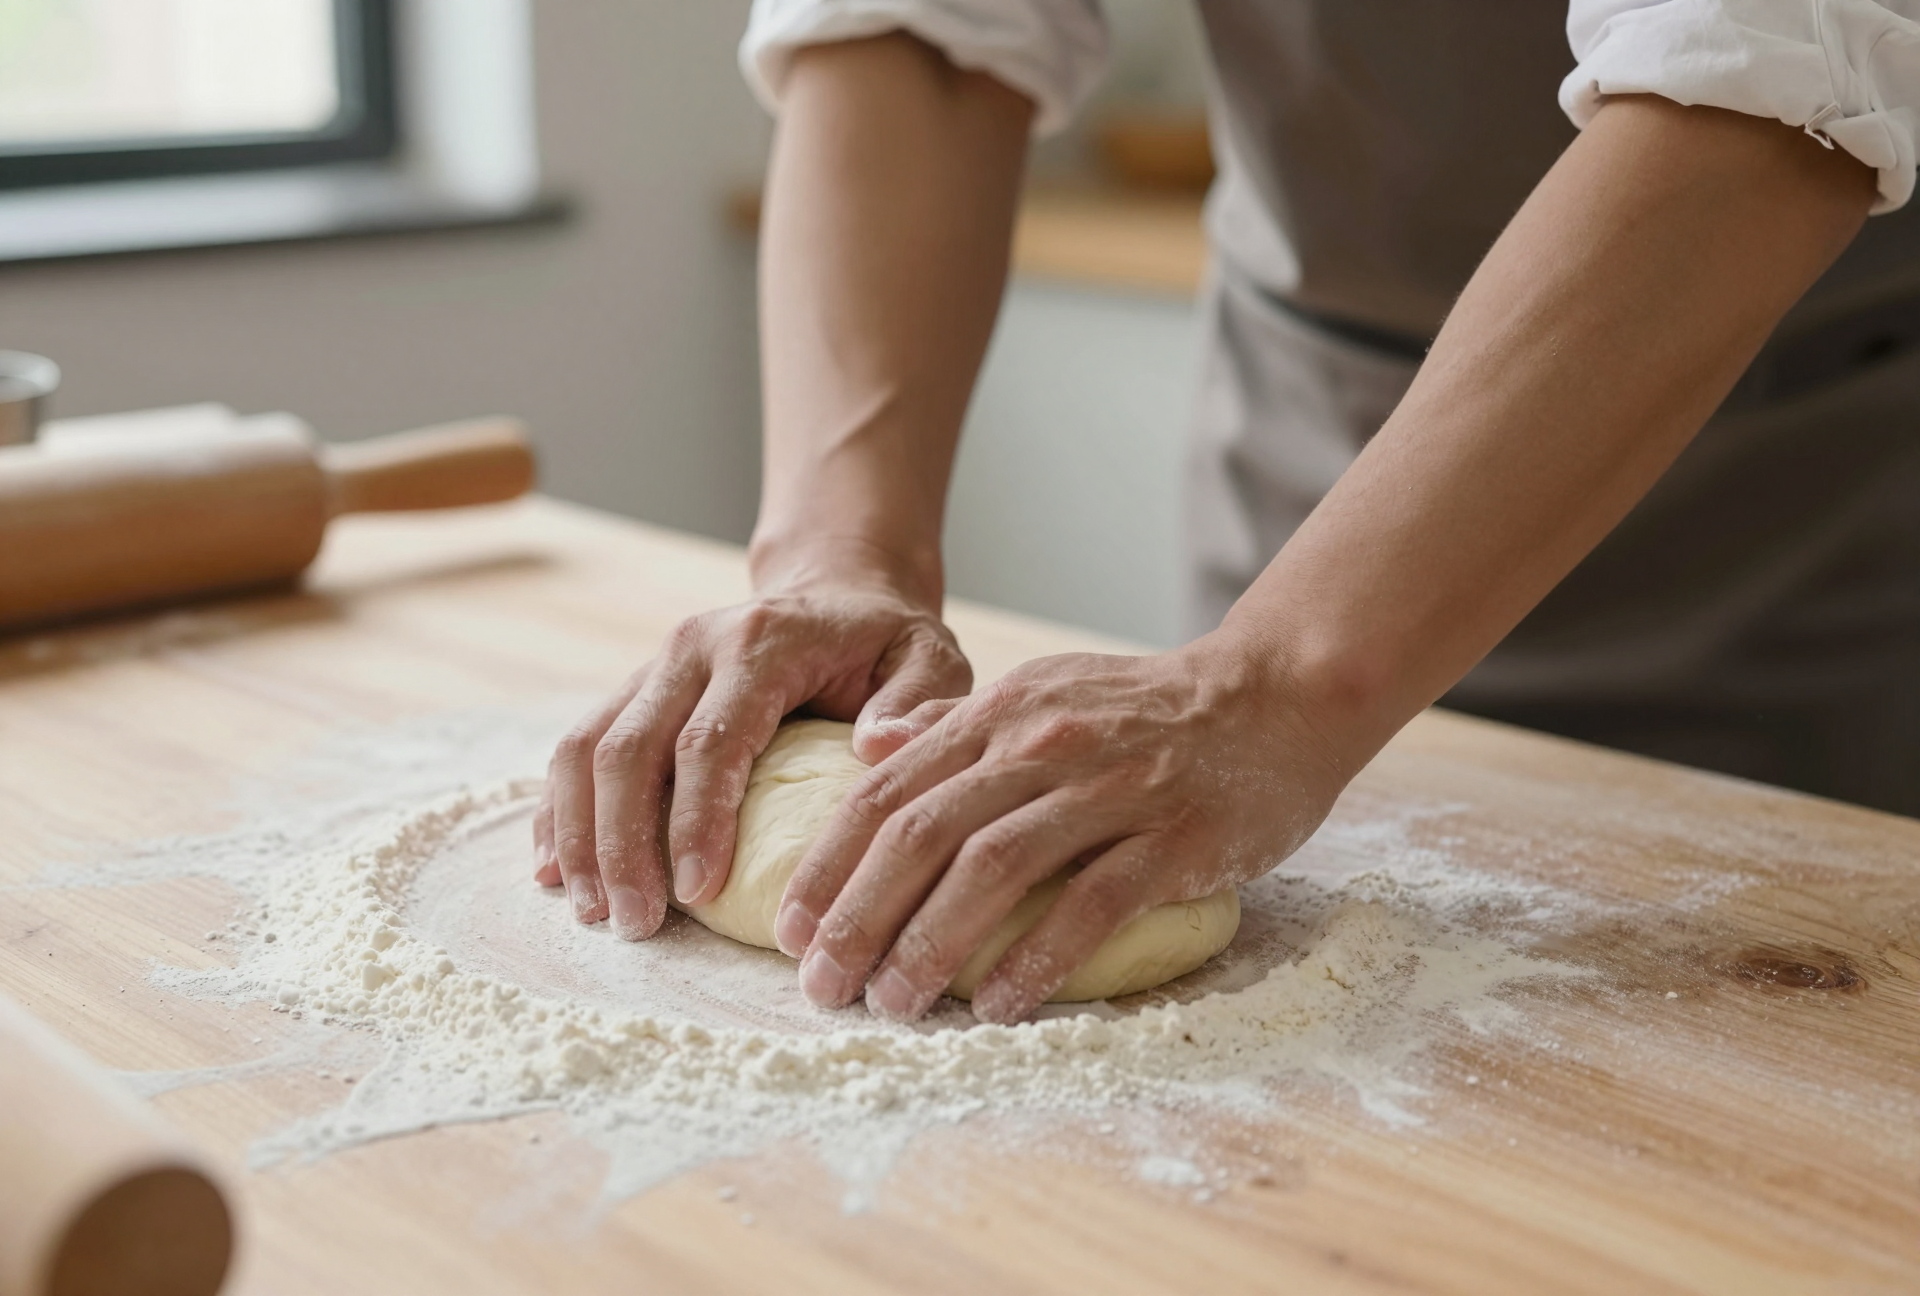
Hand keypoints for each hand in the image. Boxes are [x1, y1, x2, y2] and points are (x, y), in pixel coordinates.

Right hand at [532, 565, 971, 940]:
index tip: (695, 894)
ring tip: (594, 911)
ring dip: (579, 835)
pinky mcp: (632, 690)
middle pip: (629, 749)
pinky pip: (575, 750)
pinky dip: (559, 812)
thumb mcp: (929, 659)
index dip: (696, 819)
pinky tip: (554, 874)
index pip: (711, 739)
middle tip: (635, 924)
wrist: (838, 594)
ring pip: (585, 749)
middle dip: (622, 843)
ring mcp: (652, 667)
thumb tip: (877, 746)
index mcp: (760, 642)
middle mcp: (691, 647)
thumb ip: (920, 703)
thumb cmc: (887, 645)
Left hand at [774, 631, 1354, 1023]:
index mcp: (1002, 713)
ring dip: (930, 944)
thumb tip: (865, 752)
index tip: (791, 927)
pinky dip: (1036, 955)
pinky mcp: (1175, 837)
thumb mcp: (1043, 692)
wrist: (1277, 696)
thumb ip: (954, 726)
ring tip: (893, 1004)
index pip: (889, 790)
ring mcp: (1111, 790)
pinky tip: (997, 1002)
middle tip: (824, 986)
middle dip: (860, 915)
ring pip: (994, 869)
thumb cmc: (1151, 710)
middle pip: (924, 834)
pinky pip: (1091, 904)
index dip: (830, 863)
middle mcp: (1044, 745)